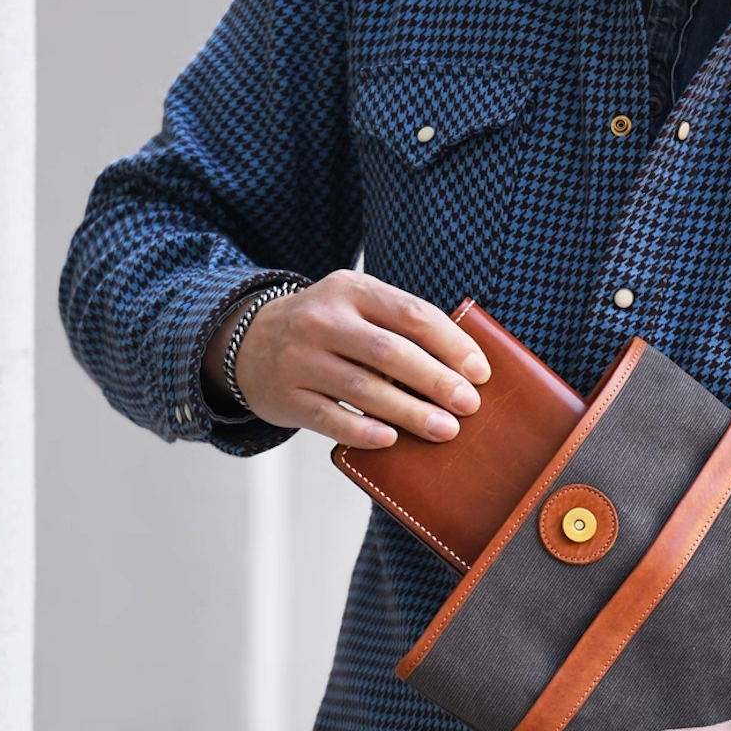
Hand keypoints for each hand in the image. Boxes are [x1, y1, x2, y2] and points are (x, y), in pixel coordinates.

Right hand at [203, 270, 490, 446]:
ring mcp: (300, 359)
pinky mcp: (287, 396)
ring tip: (446, 430)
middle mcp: (322, 320)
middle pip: (390, 353)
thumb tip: (466, 368)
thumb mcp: (357, 306)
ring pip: (363, 388)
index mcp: (351, 290)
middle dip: (436, 381)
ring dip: (410, 412)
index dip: (452, 344)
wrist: (249, 341)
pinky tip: (392, 440)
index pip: (412, 314)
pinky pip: (331, 418)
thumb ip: (400, 325)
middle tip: (469, 405)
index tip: (480, 373)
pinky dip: (363, 431)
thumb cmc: (330, 329)